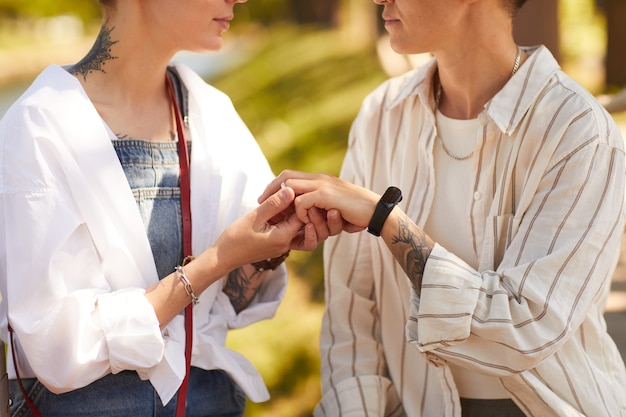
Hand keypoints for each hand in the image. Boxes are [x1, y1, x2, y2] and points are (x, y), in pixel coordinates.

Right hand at [214, 186, 319, 269]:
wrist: (223, 257)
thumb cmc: (235, 238)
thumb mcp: (254, 217)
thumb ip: (274, 204)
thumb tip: (291, 190)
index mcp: (283, 238)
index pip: (303, 216)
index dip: (300, 201)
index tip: (293, 188)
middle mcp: (286, 244)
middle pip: (303, 221)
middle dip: (298, 205)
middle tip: (290, 190)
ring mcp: (282, 245)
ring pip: (295, 225)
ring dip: (290, 211)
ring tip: (281, 198)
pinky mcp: (276, 244)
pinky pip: (287, 229)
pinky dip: (284, 218)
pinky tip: (275, 207)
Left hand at [259, 170, 379, 232]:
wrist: (375, 211)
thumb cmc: (356, 212)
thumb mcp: (334, 205)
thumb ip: (320, 204)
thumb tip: (308, 211)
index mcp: (320, 179)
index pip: (290, 174)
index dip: (276, 185)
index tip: (266, 198)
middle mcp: (319, 178)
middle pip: (285, 176)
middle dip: (271, 190)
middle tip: (262, 204)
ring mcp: (322, 185)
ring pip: (290, 187)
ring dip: (284, 203)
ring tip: (281, 216)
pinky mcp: (326, 196)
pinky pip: (301, 202)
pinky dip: (299, 213)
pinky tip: (305, 222)